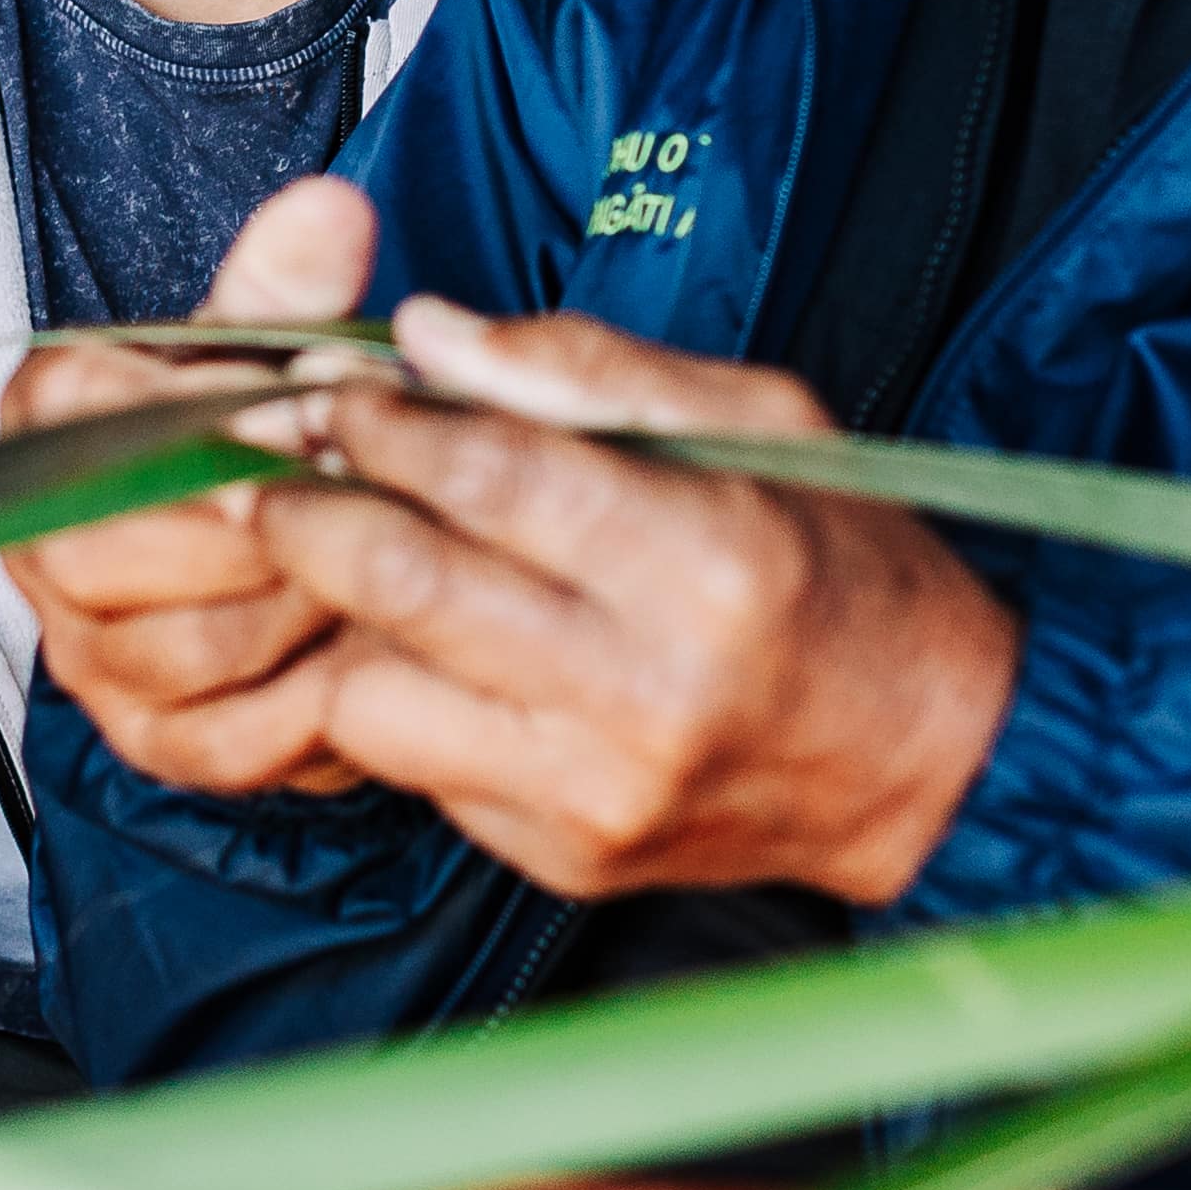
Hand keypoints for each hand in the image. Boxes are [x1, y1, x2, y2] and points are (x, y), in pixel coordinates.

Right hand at [0, 178, 378, 796]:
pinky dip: (303, 705)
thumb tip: (331, 209)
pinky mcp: (149, 738)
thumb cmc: (266, 431)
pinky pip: (218, 740)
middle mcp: (43, 543)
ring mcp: (89, 653)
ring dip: (288, 613)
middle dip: (250, 529)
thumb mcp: (275, 345)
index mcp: (52, 422)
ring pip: (174, 651)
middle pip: (110, 550)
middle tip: (356, 500)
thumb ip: (291, 283)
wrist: (294, 539)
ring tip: (374, 569)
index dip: (192, 419)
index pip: (77, 417)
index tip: (302, 414)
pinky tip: (363, 654)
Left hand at [239, 295, 1019, 903]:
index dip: (379, 421)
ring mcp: (598, 792)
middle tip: (264, 461)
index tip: (332, 388)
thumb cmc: (841, 561)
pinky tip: (419, 646)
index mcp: (710, 565)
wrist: (926, 759)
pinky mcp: (564, 858)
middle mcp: (648, 693)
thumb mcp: (759, 419)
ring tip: (341, 554)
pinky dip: (392, 695)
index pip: (488, 476)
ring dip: (332, 616)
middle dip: (302, 508)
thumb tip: (424, 331)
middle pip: (402, 584)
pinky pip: (415, 768)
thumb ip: (585, 369)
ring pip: (373, 695)